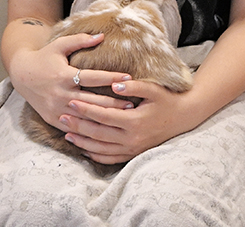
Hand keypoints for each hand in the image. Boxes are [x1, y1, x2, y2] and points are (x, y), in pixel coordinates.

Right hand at [8, 33, 131, 128]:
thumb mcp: (59, 45)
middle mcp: (60, 94)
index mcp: (63, 75)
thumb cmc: (44, 57)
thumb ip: (80, 40)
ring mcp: (56, 109)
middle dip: (113, 103)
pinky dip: (89, 130)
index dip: (111, 78)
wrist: (21, 75)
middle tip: (133, 104)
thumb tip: (102, 36)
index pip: (92, 78)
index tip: (129, 78)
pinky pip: (74, 127)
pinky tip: (104, 131)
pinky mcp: (53, 119)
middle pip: (92, 100)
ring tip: (123, 118)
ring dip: (104, 118)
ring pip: (85, 117)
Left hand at [58, 79, 199, 164]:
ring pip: (101, 149)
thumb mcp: (153, 90)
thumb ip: (133, 86)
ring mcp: (132, 149)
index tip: (71, 102)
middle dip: (78, 126)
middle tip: (61, 118)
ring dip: (82, 142)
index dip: (86, 109)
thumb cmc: (167, 100)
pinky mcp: (133, 154)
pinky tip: (84, 149)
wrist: (183, 118)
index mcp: (134, 121)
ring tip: (66, 134)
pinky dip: (95, 155)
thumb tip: (114, 85)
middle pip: (98, 134)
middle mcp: (131, 138)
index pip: (103, 116)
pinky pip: (110, 158)